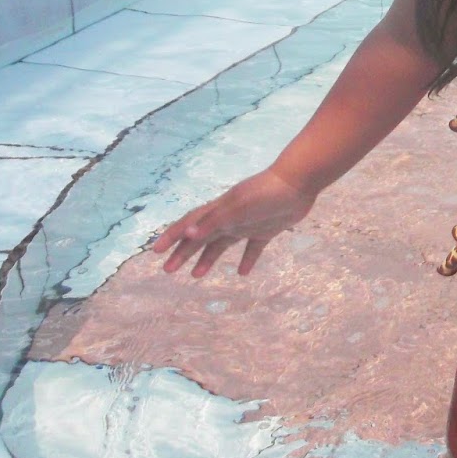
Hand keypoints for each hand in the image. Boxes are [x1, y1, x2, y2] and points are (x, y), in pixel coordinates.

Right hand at [152, 169, 315, 277]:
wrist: (300, 181)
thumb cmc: (267, 192)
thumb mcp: (238, 207)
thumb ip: (214, 221)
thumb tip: (188, 235)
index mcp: (219, 209)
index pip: (190, 224)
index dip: (172, 236)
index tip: (156, 251)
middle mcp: (230, 217)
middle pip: (202, 237)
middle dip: (184, 253)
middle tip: (168, 270)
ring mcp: (248, 223)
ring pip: (222, 244)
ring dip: (208, 259)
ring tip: (196, 276)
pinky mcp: (267, 229)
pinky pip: (253, 248)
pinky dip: (247, 260)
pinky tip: (243, 273)